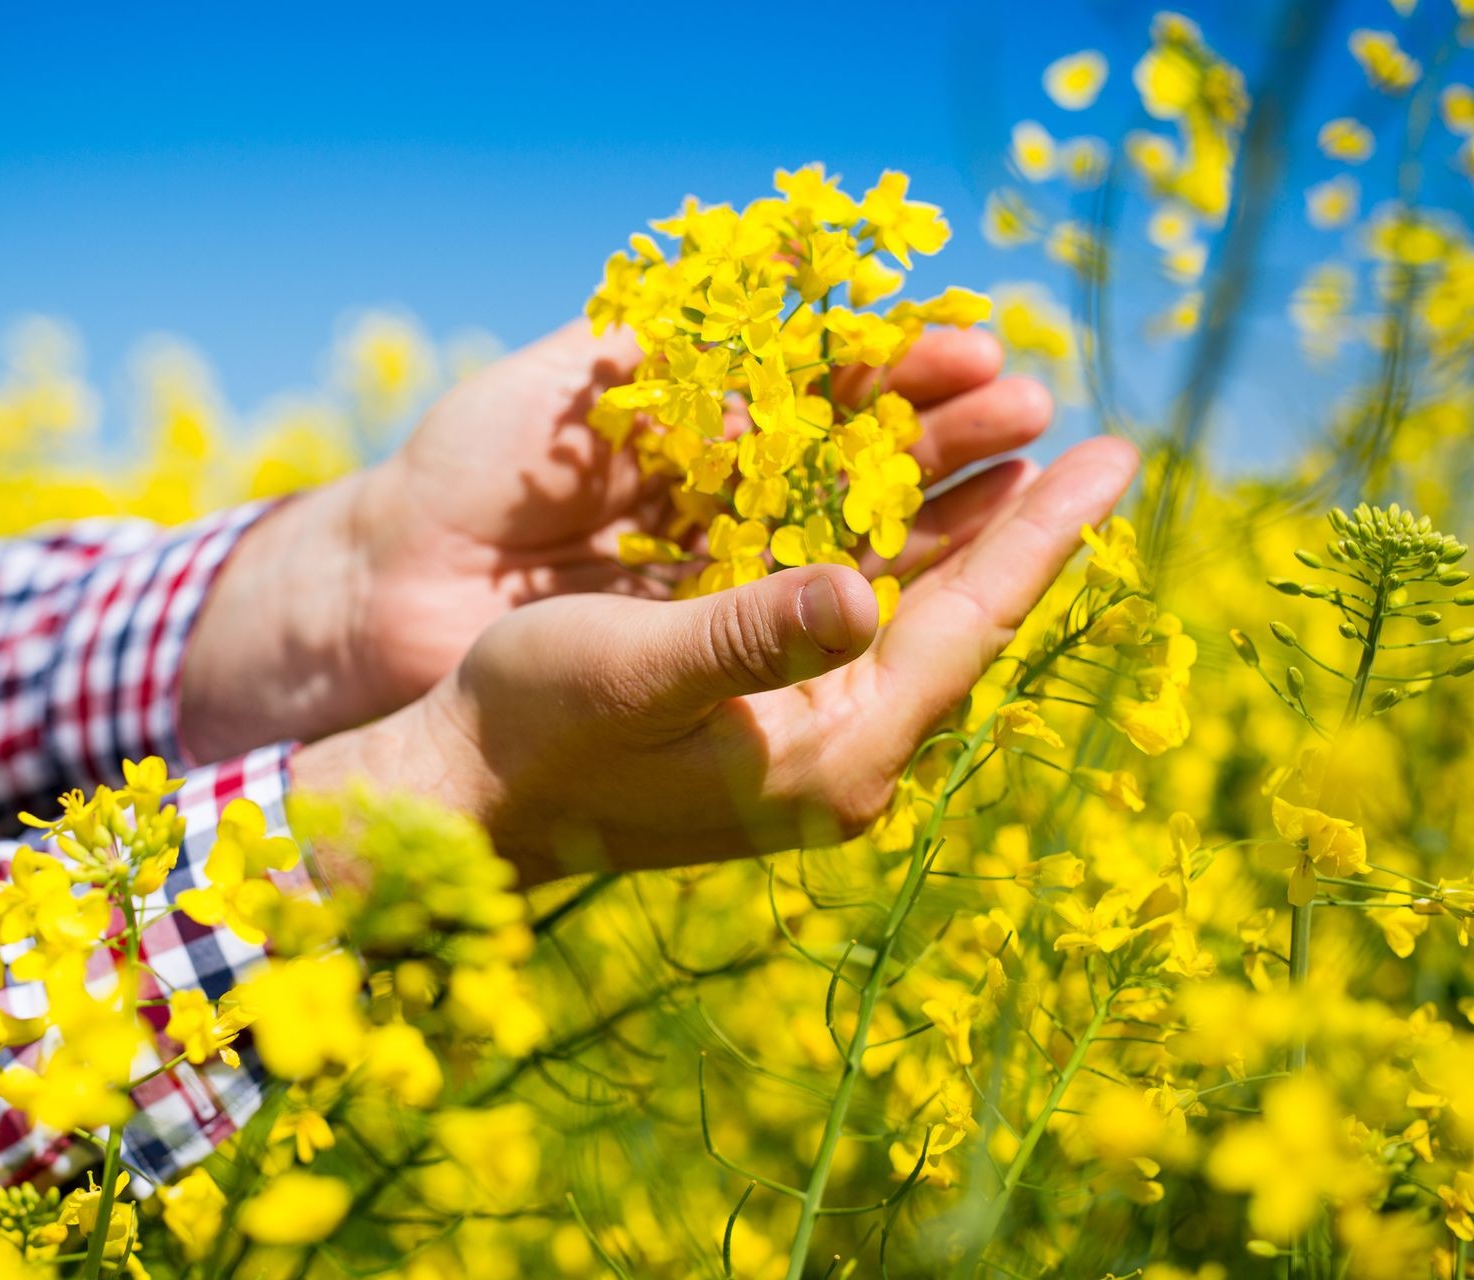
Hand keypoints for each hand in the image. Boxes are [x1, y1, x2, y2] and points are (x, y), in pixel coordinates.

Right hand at [290, 437, 1138, 884]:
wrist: (469, 789)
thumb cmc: (541, 732)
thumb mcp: (638, 670)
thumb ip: (750, 635)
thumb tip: (862, 595)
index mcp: (832, 757)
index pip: (966, 632)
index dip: (1043, 542)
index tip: (1119, 459)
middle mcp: (839, 752)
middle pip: (960, 626)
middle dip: (1027, 534)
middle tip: (1102, 452)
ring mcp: (806, 736)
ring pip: (913, 619)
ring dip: (966, 535)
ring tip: (1025, 459)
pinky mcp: (766, 715)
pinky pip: (857, 624)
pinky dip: (894, 557)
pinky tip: (908, 509)